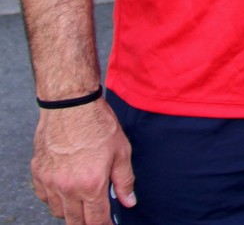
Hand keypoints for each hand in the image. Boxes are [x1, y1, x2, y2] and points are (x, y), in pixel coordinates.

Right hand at [32, 101, 134, 224]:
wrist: (71, 106)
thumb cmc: (99, 125)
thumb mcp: (122, 152)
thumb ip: (125, 180)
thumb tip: (129, 202)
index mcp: (91, 184)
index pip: (96, 219)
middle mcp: (67, 188)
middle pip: (75, 220)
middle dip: (86, 223)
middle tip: (95, 218)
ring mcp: (50, 181)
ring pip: (58, 211)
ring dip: (70, 212)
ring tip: (82, 203)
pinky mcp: (38, 173)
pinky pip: (44, 197)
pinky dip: (54, 199)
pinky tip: (65, 191)